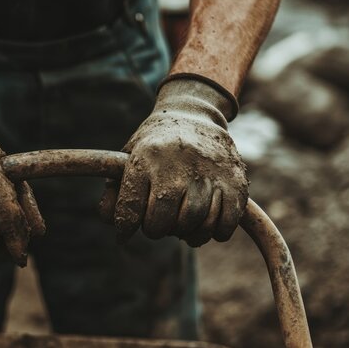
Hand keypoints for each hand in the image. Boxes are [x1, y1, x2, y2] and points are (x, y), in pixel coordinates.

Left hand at [101, 76, 247, 246]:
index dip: (125, 228)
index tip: (125, 233)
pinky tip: (205, 224)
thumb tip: (113, 225)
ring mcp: (208, 172)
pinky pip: (226, 222)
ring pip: (195, 223)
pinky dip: (215, 232)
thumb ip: (115, 191)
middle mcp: (177, 164)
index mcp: (145, 158)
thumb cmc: (154, 145)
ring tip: (180, 226)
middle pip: (164, 221)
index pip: (130, 209)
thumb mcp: (128, 158)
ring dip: (186, 233)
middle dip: (156, 230)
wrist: (193, 114)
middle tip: (157, 224)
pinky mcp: (234, 180)